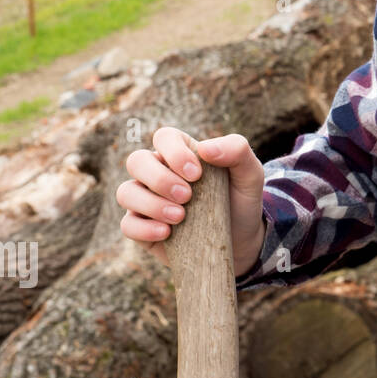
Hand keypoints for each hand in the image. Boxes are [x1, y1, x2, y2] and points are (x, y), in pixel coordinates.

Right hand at [118, 127, 266, 276]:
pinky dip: (144, 228)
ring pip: (126, 192)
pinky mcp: (142, 228)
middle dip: (159, 178)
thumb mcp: (250, 173)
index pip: (164, 137)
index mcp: (181, 153)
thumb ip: (237, 151)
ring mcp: (146, 200)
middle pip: (136, 161)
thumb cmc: (241, 200)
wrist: (242, 240)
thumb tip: (206, 148)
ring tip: (180, 216)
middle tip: (187, 196)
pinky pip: (127, 225)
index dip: (175, 152)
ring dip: (151, 204)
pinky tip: (167, 233)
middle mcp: (158, 172)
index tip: (197, 174)